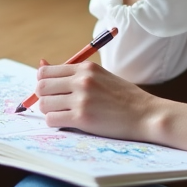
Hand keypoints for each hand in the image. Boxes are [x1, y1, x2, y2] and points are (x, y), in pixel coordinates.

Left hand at [34, 59, 160, 141]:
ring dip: (50, 111)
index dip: (44, 83)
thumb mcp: (100, 76)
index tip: (51, 91)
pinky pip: (52, 120)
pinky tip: (68, 122)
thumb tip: (41, 64)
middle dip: (44, 97)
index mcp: (85, 67)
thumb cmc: (122, 97)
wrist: (145, 114)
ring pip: (44, 105)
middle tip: (56, 104)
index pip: (46, 71)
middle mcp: (81, 80)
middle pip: (41, 87)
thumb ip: (72, 73)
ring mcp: (81, 99)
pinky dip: (56, 122)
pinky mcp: (82, 118)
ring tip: (64, 114)